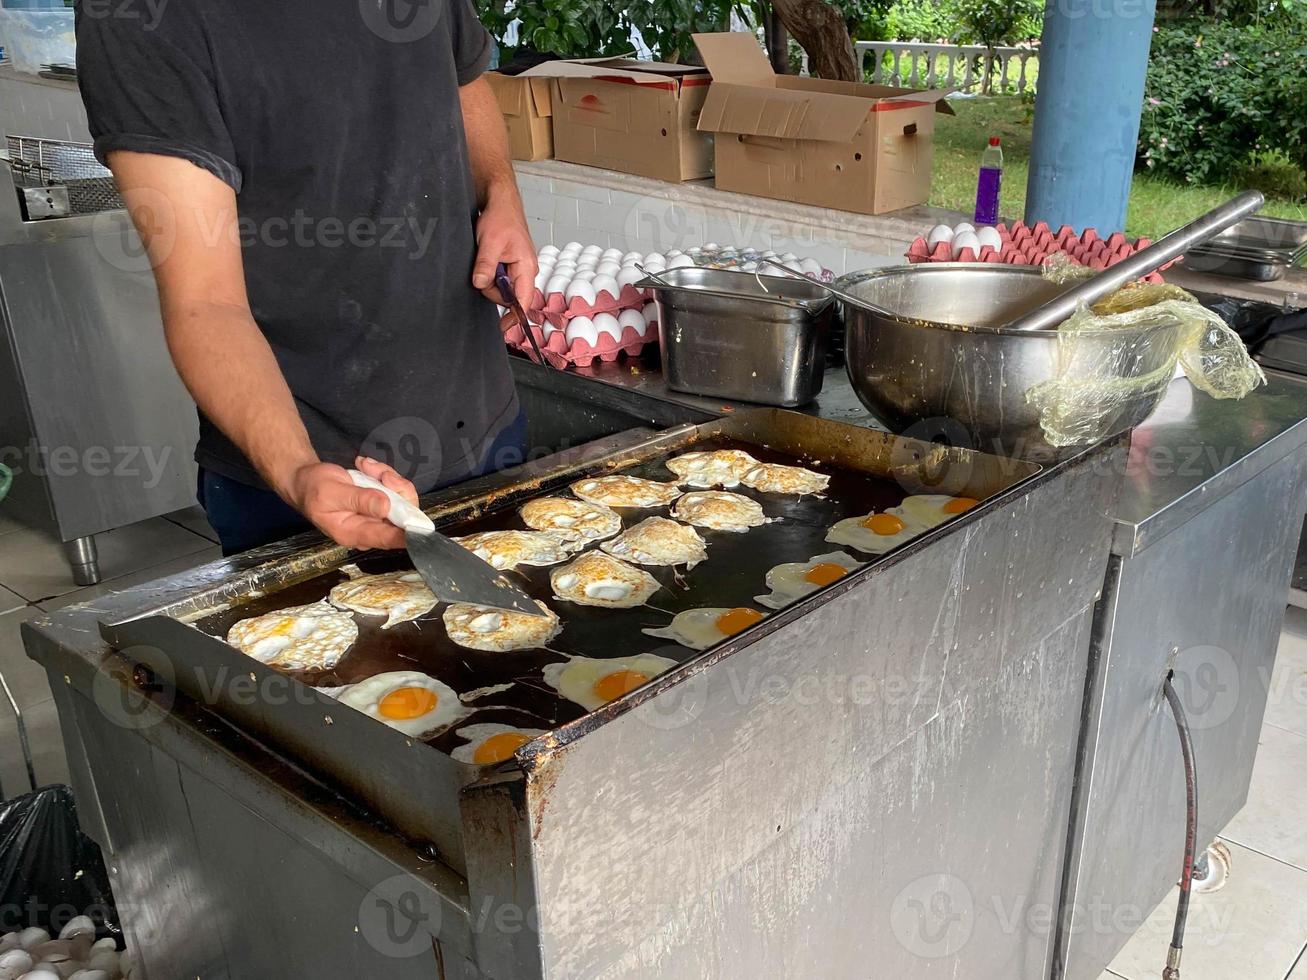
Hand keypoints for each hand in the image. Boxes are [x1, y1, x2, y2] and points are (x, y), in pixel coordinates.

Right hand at [286, 457, 419, 550]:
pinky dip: (385, 475)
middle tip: (379, 472)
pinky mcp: (382, 504)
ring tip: (366, 465)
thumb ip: (359, 500)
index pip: (388, 538)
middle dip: (396, 488)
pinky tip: (367, 467)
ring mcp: (378, 516)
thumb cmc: (314, 489)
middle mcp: (371, 528)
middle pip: (403, 515)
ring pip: (403, 498)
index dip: (408, 532)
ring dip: (388, 477)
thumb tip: (385, 507)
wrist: (307, 480)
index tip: (419, 523)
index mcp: (355, 533)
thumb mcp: (332, 493)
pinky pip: (396, 489)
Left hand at [470, 182, 536, 312]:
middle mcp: (525, 271)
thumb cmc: (501, 217)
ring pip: (502, 289)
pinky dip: (489, 275)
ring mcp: (518, 269)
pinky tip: (486, 262)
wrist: (500, 201)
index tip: (503, 328)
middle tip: (480, 274)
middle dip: (492, 291)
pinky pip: (499, 279)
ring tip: (483, 260)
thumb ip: (486, 266)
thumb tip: (480, 284)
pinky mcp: (510, 266)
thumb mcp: (490, 242)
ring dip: (488, 281)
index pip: (524, 300)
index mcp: (527, 267)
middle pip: (509, 297)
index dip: (514, 316)